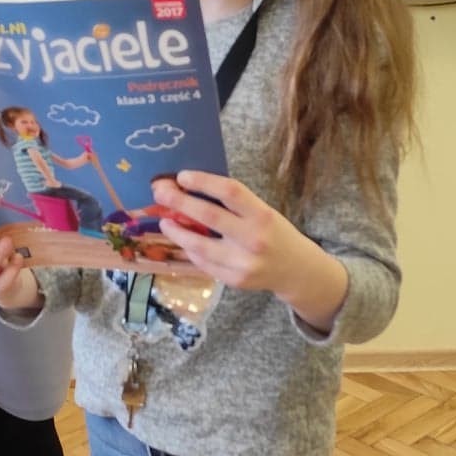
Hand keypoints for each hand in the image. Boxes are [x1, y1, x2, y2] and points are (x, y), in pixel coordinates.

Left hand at [154, 171, 348, 331]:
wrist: (295, 271)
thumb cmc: (275, 233)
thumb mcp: (263, 212)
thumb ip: (233, 205)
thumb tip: (190, 189)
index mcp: (262, 215)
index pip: (230, 192)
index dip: (203, 181)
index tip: (182, 176)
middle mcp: (253, 239)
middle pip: (208, 216)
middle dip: (179, 202)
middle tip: (160, 192)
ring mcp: (242, 263)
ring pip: (198, 245)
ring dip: (176, 230)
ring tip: (164, 220)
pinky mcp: (233, 280)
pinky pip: (203, 262)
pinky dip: (189, 249)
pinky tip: (182, 239)